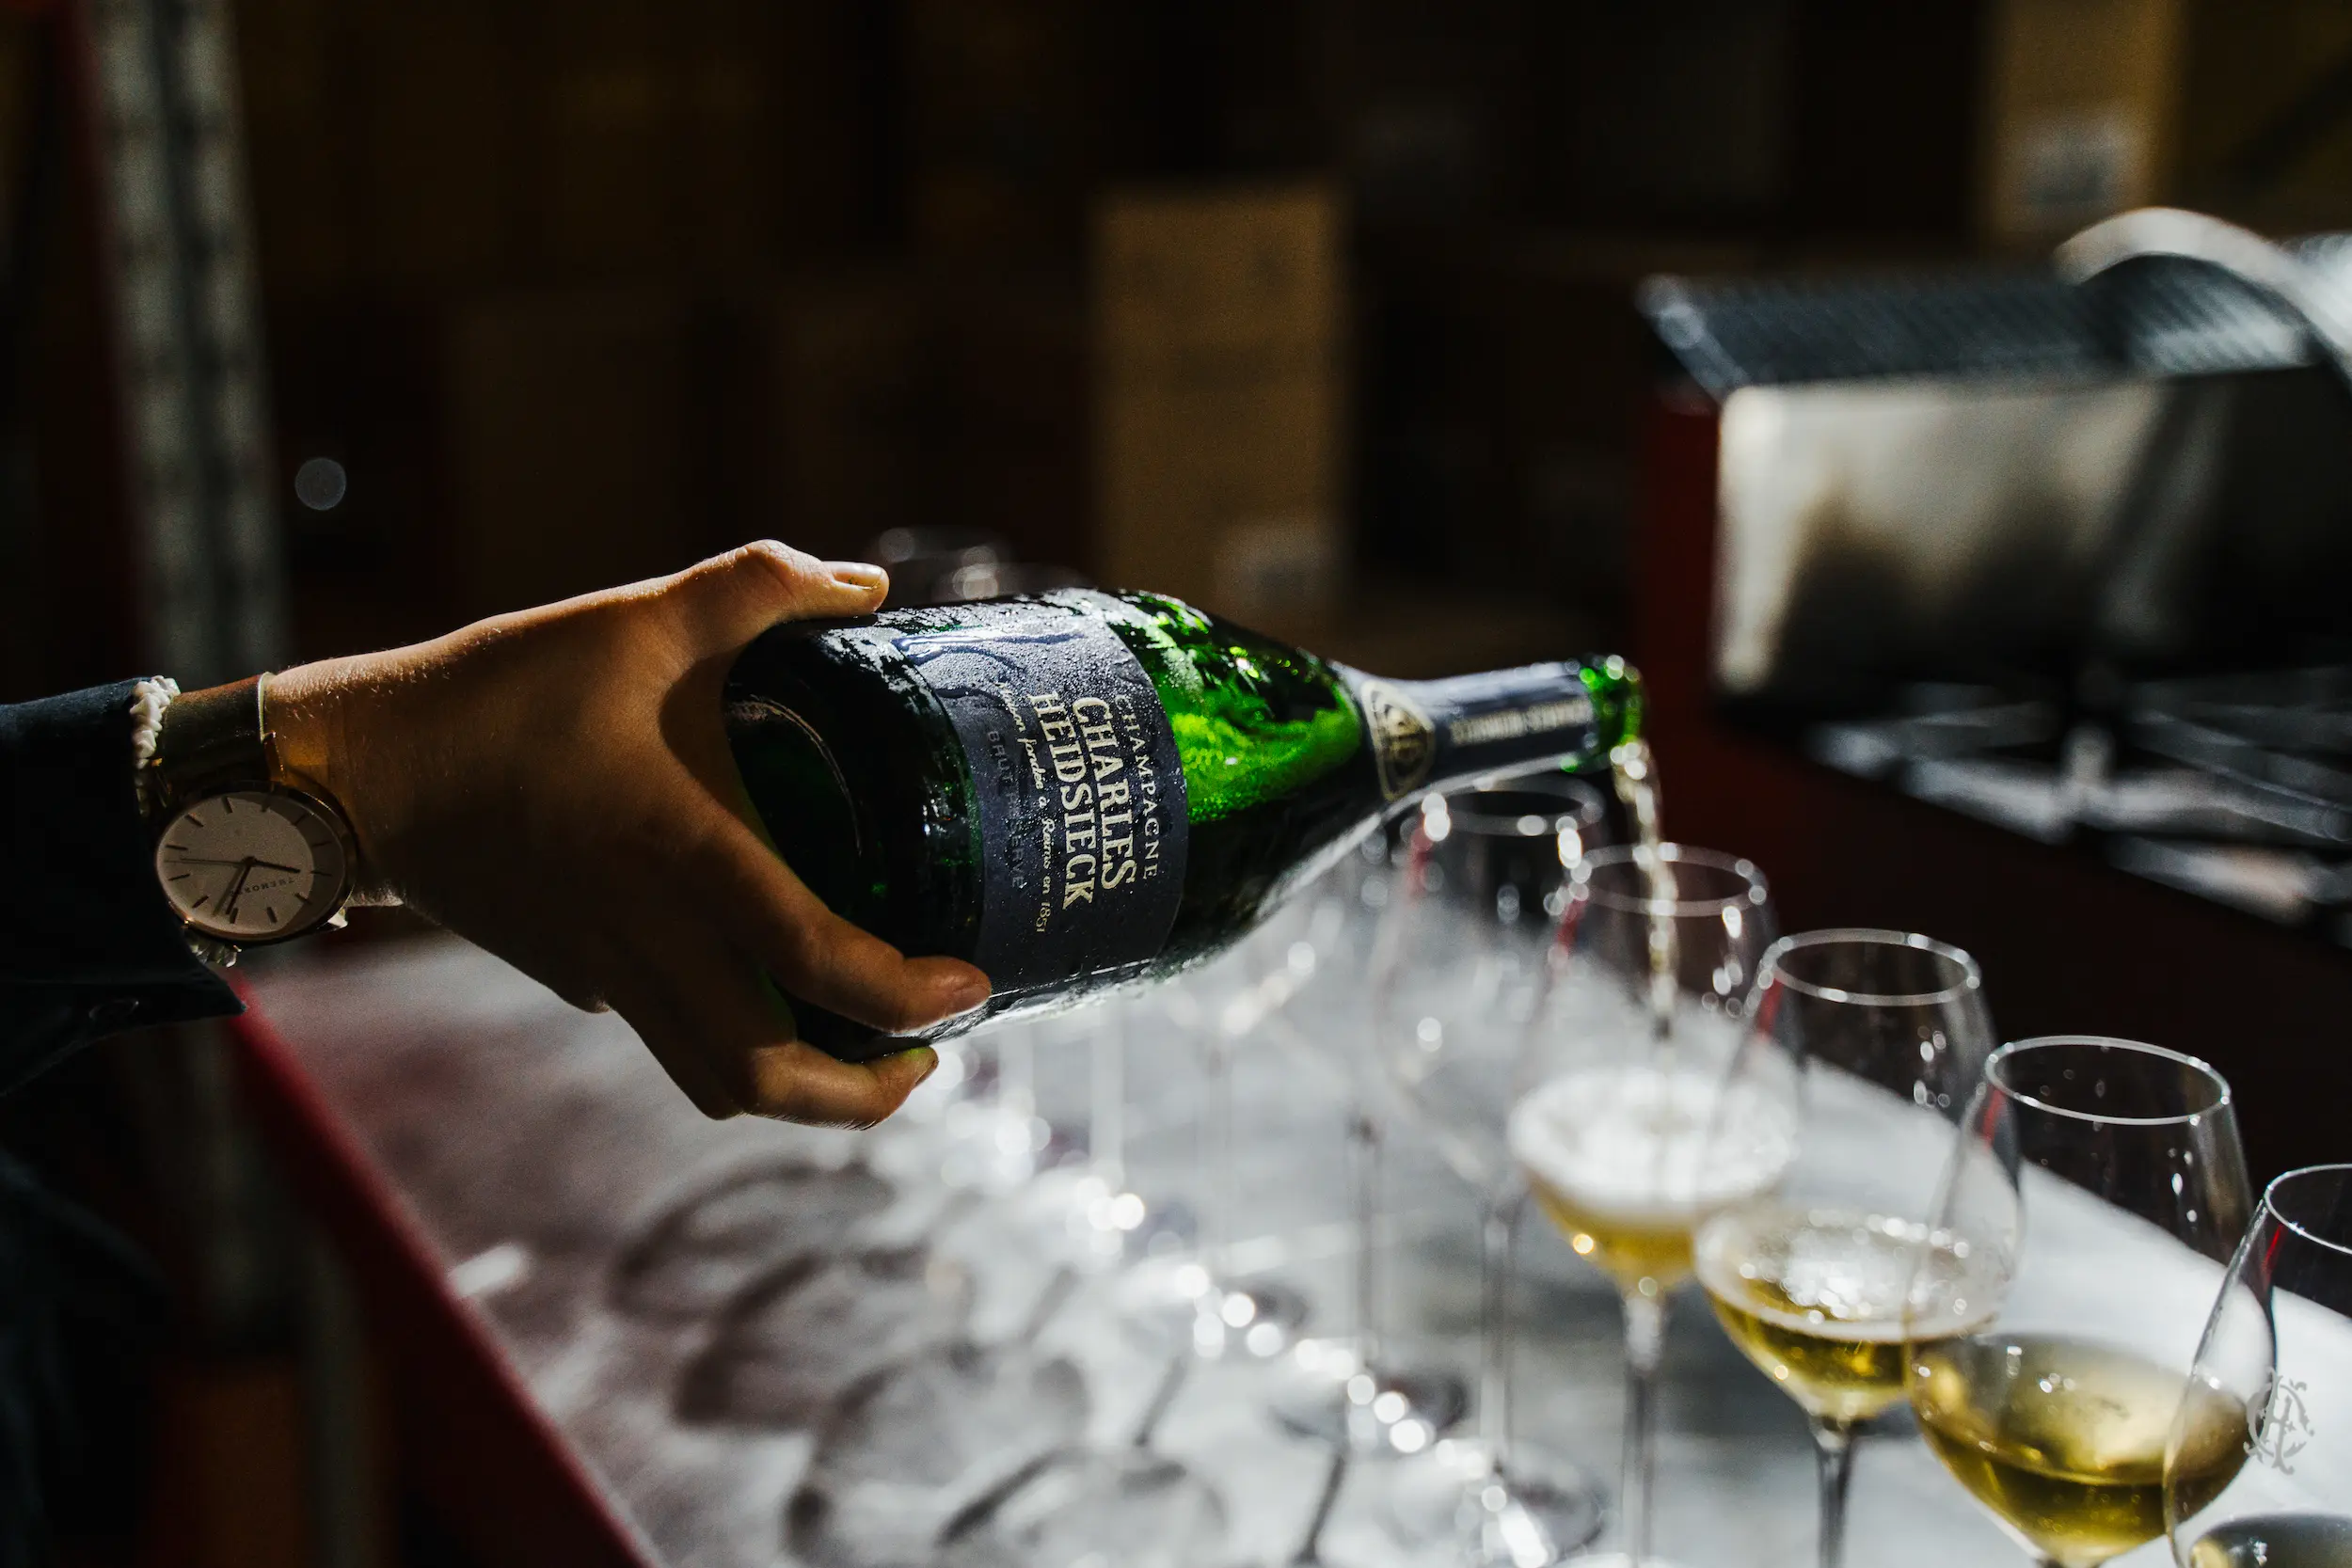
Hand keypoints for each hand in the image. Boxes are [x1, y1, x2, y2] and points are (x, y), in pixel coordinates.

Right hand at [263, 542, 990, 1126]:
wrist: (359, 773)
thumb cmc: (499, 694)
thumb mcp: (637, 620)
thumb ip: (757, 588)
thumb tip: (868, 583)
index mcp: (681, 857)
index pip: (815, 960)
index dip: (905, 995)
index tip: (971, 991)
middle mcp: (648, 939)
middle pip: (767, 1078)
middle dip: (863, 1096)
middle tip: (932, 1056)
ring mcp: (605, 972)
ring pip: (715, 1081)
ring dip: (804, 1092)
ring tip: (870, 1048)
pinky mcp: (576, 974)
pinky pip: (670, 1037)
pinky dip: (739, 1044)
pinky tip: (771, 989)